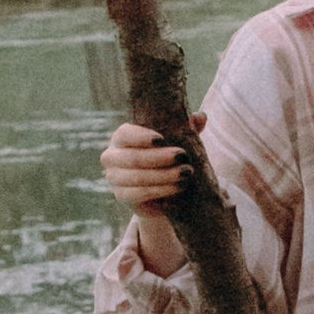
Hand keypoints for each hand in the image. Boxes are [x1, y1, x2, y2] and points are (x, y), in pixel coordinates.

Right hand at [102, 118, 200, 273]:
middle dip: (160, 157)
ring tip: (186, 173)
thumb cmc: (167, 158)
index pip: (125, 134)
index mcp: (122, 138)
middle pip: (133, 157)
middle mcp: (112, 156)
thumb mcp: (176, 141)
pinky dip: (161, 190)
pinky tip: (178, 187)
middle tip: (183, 156)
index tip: (162, 139)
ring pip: (137, 177)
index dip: (142, 137)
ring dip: (164, 175)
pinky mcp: (122, 196)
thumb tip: (201, 117)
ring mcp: (114, 178)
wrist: (161, 192)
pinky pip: (139, 194)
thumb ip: (186, 128)